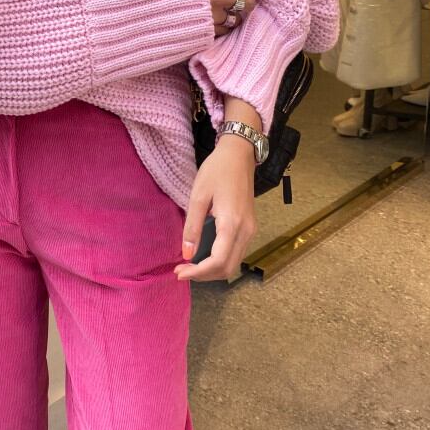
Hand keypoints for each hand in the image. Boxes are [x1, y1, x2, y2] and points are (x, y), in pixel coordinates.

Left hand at [173, 135, 257, 281]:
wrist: (239, 154)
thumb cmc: (217, 170)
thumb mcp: (198, 196)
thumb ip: (192, 227)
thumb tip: (186, 254)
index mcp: (232, 223)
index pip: (218, 261)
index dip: (198, 272)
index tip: (179, 273)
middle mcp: (246, 231)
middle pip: (228, 268)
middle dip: (204, 275)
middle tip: (182, 271)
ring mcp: (251, 229)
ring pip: (233, 263)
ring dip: (212, 270)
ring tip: (190, 265)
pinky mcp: (250, 226)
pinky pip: (236, 252)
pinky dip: (220, 260)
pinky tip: (203, 254)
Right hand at [199, 0, 256, 35]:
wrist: (156, 2)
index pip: (244, 2)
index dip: (249, 0)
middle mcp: (216, 15)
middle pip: (237, 18)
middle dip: (239, 13)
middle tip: (237, 8)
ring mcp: (207, 27)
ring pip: (226, 29)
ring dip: (229, 24)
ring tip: (227, 18)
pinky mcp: (198, 36)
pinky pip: (213, 36)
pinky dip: (216, 30)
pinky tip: (213, 25)